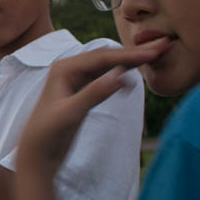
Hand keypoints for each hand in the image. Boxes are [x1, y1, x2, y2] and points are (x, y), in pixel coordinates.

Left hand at [16, 38, 170, 175]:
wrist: (35, 155)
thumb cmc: (47, 135)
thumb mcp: (71, 114)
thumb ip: (94, 94)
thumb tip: (120, 75)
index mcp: (64, 68)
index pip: (102, 57)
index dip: (130, 54)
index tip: (155, 51)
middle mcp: (69, 69)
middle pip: (107, 57)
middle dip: (134, 52)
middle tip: (163, 45)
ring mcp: (76, 80)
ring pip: (108, 66)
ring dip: (130, 62)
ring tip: (155, 55)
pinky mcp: (82, 92)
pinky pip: (105, 78)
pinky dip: (121, 75)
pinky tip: (133, 78)